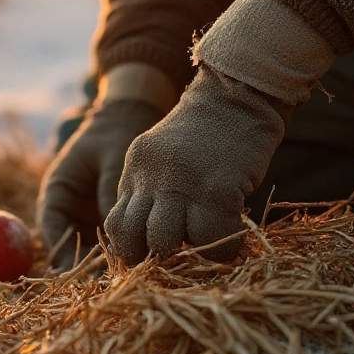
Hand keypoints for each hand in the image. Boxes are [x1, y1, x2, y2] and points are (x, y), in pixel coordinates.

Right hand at [37, 99, 164, 269]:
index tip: (71, 270)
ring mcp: (89, 217)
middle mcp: (70, 209)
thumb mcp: (112, 161)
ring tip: (119, 278)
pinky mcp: (109, 222)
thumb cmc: (116, 134)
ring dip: (102, 264)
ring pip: (89, 249)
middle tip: (100, 282)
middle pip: (69, 245)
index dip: (60, 250)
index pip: (51, 226)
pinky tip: (134, 264)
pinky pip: (110, 244)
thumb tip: (115, 230)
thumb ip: (109, 194)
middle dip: (82, 265)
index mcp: (58, 190)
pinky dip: (119, 254)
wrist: (133, 117)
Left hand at [104, 65, 288, 264]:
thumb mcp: (163, 155)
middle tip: (174, 258)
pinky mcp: (216, 190)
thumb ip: (151, 188)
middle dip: (149, 258)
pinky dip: (223, 249)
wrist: (238, 94)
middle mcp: (151, 178)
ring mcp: (181, 184)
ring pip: (164, 242)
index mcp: (135, 169)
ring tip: (204, 247)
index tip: (152, 254)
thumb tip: (149, 235)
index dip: (132, 247)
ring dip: (185, 254)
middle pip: (130, 237)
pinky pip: (212, 238)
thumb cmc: (208, 130)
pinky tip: (232, 243)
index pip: (116, 223)